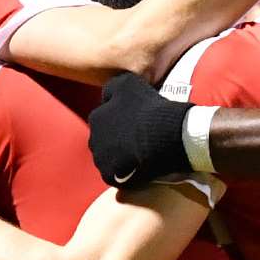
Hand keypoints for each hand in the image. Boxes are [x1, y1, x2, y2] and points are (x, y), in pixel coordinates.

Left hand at [88, 74, 191, 188]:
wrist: (167, 135)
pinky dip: (125, 172)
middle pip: (105, 138)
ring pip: (109, 157)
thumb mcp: (129, 83)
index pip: (105, 117)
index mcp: (97, 116)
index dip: (121, 119)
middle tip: (139, 137)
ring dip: (120, 155)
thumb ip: (113, 88)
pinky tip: (140, 167)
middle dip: (117, 138)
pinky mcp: (110, 176)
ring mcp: (100, 159)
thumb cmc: (150, 107)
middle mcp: (93, 138)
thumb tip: (108, 95)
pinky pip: (115, 174)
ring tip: (141, 153)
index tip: (137, 120)